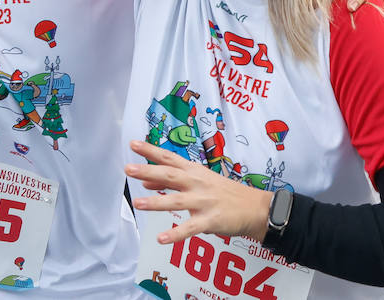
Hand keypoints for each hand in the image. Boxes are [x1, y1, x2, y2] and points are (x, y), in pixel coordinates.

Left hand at [126, 140, 272, 242]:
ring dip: (156, 202)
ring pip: (176, 201)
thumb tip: (146, 182)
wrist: (254, 208)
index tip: (133, 144)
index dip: (151, 151)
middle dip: (148, 171)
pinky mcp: (210, 220)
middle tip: (128, 168)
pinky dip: (175, 234)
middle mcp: (198, 183)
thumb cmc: (224, 193)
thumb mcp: (200, 181)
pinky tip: (162, 239)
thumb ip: (173, 182)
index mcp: (195, 171)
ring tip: (137, 203)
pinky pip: (190, 228)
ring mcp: (204, 201)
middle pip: (170, 175)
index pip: (170, 158)